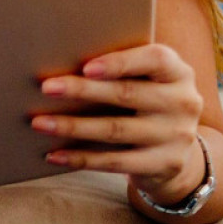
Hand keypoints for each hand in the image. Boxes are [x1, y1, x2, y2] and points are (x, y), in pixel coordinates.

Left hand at [32, 43, 205, 202]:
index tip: (86, 67)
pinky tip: (53, 155)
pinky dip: (81, 158)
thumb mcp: (145, 82)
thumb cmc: (145, 103)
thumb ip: (119, 70)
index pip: (155, 59)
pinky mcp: (165, 164)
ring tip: (39, 123)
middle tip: (46, 88)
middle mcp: (183, 102)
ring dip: (73, 126)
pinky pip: (116, 162)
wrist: (176, 152)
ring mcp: (177, 135)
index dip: (120, 62)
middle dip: (82, 90)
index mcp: (178, 72)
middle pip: (127, 94)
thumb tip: (58, 62)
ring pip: (116, 129)